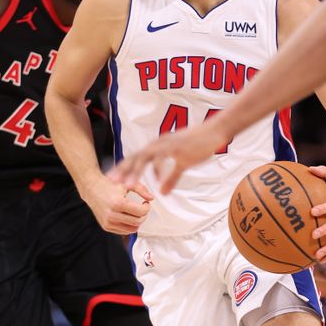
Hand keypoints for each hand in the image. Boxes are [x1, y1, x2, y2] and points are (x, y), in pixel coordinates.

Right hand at [82, 174, 153, 234]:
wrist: (92, 189)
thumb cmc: (109, 185)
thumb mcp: (127, 184)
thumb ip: (142, 189)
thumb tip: (151, 198)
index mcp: (118, 203)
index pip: (140, 212)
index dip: (147, 208)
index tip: (145, 203)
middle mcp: (112, 215)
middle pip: (137, 222)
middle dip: (144, 215)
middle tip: (142, 208)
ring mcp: (108, 222)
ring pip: (131, 229)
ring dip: (137, 222)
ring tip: (135, 213)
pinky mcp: (106, 226)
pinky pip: (123, 231)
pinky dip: (129, 226)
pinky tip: (128, 216)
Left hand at [109, 121, 229, 193]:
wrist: (215, 132)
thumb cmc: (200, 145)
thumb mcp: (184, 164)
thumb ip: (171, 178)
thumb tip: (163, 192)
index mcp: (158, 147)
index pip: (137, 157)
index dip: (124, 167)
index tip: (113, 178)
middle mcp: (159, 144)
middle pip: (136, 156)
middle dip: (123, 169)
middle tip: (111, 180)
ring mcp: (167, 144)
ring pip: (145, 157)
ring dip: (135, 171)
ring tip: (127, 185)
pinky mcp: (177, 146)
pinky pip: (163, 158)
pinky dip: (158, 169)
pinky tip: (156, 181)